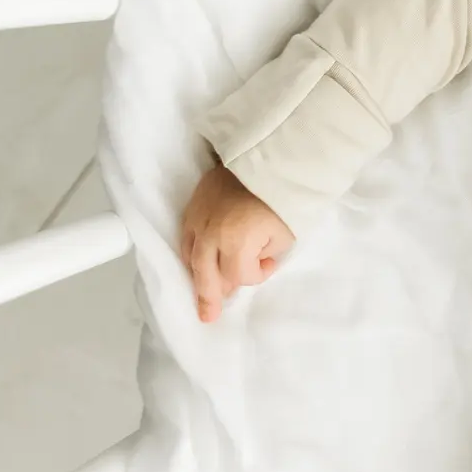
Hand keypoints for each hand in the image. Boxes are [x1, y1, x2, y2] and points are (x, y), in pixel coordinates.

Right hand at [179, 164, 294, 321]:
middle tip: (206, 316)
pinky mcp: (193, 204)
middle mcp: (210, 233)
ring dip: (197, 275)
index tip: (271, 262)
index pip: (238, 274)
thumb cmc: (285, 198)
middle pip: (205, 272)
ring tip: (202, 293)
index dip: (257, 274)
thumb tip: (245, 266)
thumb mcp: (283, 235)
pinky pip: (186, 236)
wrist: (270, 155)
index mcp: (235, 242)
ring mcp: (198, 218)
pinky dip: (192, 252)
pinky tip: (197, 262)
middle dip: (208, 296)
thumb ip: (261, 256)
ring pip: (190, 255)